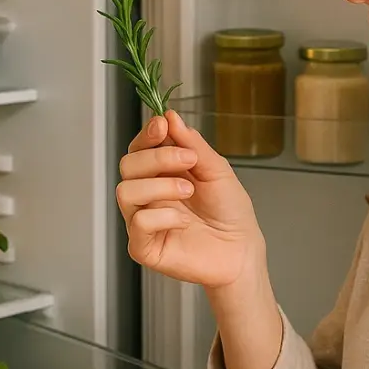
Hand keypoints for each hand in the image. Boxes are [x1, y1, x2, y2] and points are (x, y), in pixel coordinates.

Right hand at [117, 110, 263, 287]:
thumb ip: (192, 145)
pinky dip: (164, 216)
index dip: (147, 134)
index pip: (139, 148)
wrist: (242, 250)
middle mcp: (148, 195)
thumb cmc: (230, 213)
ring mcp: (143, 221)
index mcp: (162, 174)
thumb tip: (171, 117)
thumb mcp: (217, 170)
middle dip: (157, 156)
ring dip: (160, 185)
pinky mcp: (144, 247)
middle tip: (189, 161)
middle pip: (127, 165)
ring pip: (126, 192)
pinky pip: (139, 223)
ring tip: (189, 191)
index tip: (162, 125)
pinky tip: (185, 221)